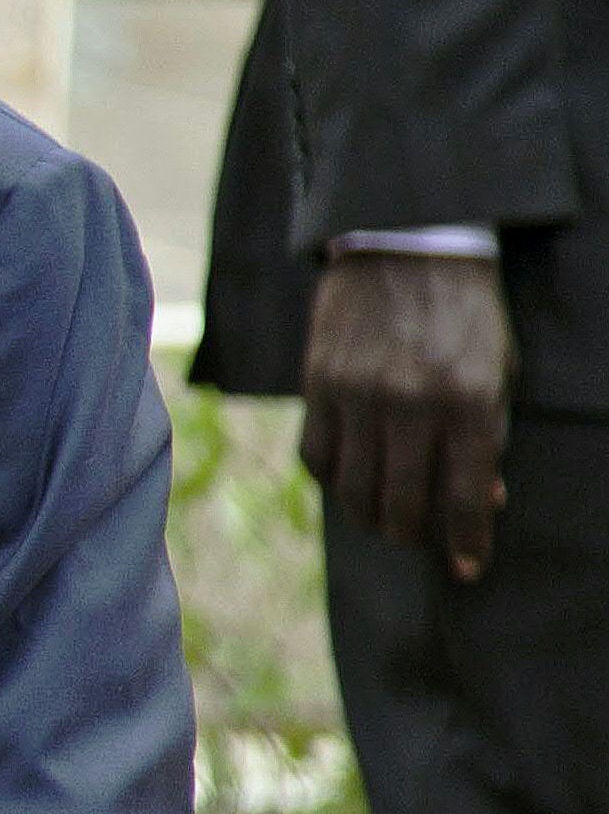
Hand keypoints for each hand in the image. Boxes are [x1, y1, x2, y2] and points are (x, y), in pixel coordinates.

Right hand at [302, 248, 516, 578]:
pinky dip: (334, 480)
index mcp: (467, 399)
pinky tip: (350, 479)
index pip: (462, 497)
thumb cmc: (467, 313)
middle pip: (400, 505)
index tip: (466, 569)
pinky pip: (316, 456)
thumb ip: (489, 435)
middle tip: (421, 539)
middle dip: (413, 536)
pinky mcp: (318, 383)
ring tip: (384, 518)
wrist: (409, 244)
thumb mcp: (497, 370)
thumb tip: (483, 501)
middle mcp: (409, 402)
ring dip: (369, 517)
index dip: (465, 543)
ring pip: (353, 490)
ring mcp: (357, 394)